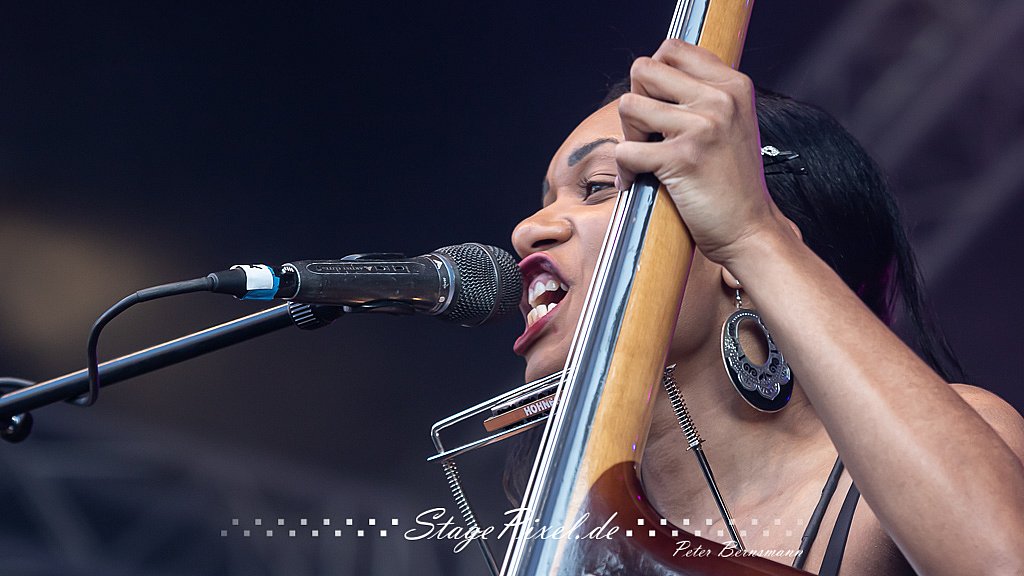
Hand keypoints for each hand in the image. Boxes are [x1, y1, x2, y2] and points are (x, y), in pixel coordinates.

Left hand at [615, 39, 782, 265]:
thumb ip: (702, 94)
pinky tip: (638, 181)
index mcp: (732, 85)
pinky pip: (625, 151)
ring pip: (629, 105)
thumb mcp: (731, 123)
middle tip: (646, 134)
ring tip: (645, 158)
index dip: (653, 78)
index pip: (672, 49)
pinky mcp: (683, 158)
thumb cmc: (732, 181)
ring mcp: (703, 126)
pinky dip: (625, 170)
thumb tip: (653, 76)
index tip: (657, 107)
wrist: (750, 230)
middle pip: (643, 70)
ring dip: (628, 136)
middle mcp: (720, 99)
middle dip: (636, 102)